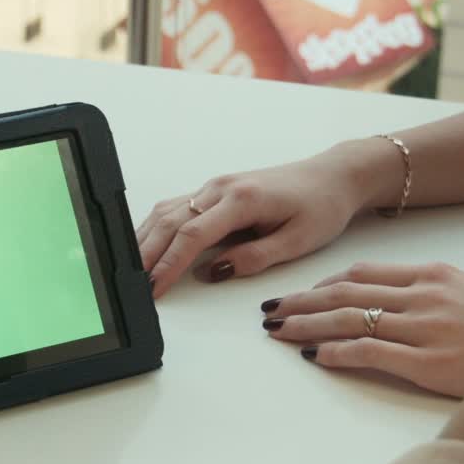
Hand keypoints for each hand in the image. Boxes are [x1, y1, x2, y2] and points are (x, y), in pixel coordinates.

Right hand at [138, 141, 391, 296]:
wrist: (333, 176)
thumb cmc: (321, 207)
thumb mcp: (297, 242)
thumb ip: (252, 258)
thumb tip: (211, 273)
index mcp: (242, 200)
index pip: (192, 235)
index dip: (169, 264)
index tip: (154, 288)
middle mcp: (220, 188)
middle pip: (169, 221)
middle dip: (147, 254)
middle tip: (132, 285)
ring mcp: (214, 186)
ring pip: (166, 211)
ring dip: (145, 239)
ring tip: (130, 269)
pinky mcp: (214, 190)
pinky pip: (175, 207)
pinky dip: (155, 227)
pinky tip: (145, 244)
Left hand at [264, 262, 463, 397]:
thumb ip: (428, 292)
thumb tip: (389, 300)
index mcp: (430, 275)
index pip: (361, 273)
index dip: (322, 283)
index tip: (298, 292)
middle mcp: (421, 295)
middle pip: (343, 292)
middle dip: (300, 301)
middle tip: (268, 309)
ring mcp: (424, 328)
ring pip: (348, 319)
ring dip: (306, 325)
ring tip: (277, 331)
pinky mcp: (428, 362)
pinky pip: (370, 352)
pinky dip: (336, 352)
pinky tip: (314, 356)